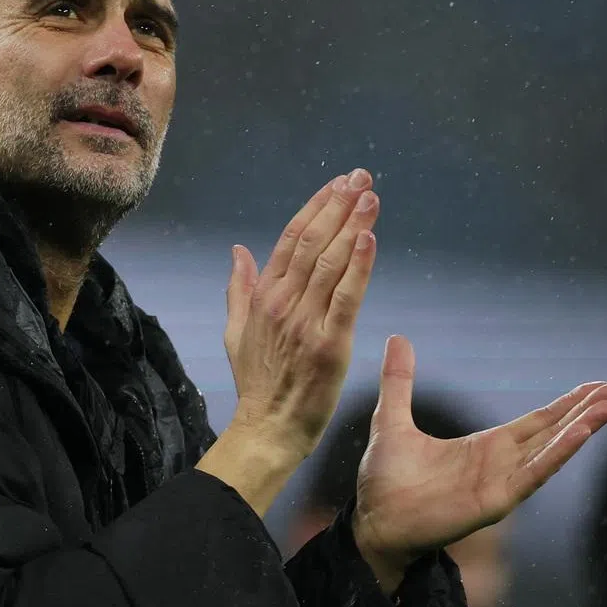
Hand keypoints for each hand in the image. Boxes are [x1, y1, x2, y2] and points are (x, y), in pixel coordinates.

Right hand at [223, 168, 379, 464]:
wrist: (267, 428)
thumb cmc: (256, 383)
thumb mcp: (236, 331)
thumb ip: (239, 288)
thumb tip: (238, 251)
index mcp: (265, 296)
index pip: (292, 239)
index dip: (316, 207)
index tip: (338, 184)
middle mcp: (284, 302)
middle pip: (314, 242)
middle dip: (339, 206)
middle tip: (362, 178)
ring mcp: (306, 322)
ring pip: (331, 262)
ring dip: (353, 226)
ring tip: (371, 196)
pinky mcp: (329, 344)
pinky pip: (346, 297)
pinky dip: (359, 266)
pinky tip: (369, 239)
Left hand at [353, 335, 606, 592]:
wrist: (373, 522)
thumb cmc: (384, 481)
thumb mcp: (392, 419)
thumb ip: (399, 381)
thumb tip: (397, 338)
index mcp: (484, 448)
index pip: (536, 422)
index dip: (567, 404)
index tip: (596, 386)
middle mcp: (500, 465)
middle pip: (553, 432)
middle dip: (585, 411)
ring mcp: (501, 484)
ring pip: (550, 451)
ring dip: (581, 429)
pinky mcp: (495, 502)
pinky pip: (533, 474)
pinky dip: (558, 453)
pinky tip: (580, 433)